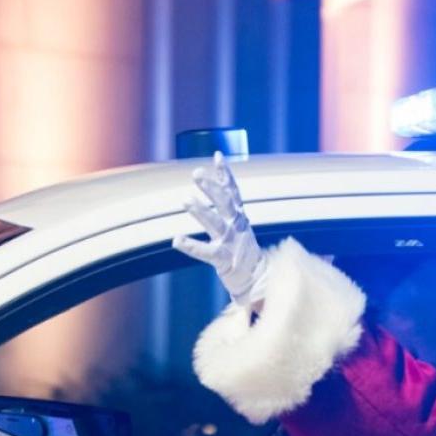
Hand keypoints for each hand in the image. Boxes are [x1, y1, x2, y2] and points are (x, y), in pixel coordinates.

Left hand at [173, 152, 267, 307]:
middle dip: (211, 187)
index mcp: (239, 217)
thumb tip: (221, 185)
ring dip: (201, 211)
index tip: (217, 156)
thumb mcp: (240, 225)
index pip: (233, 191)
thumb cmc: (244, 251)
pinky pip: (206, 252)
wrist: (259, 279)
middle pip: (224, 202)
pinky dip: (191, 246)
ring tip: (186, 200)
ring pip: (215, 223)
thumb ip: (231, 206)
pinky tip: (177, 240)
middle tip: (196, 173)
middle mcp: (236, 226)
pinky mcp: (223, 260)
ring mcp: (230, 242)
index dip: (225, 174)